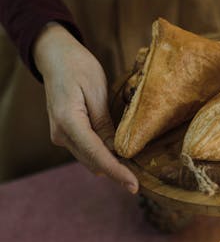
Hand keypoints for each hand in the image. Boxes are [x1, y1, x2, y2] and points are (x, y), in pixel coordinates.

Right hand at [33, 23, 138, 192]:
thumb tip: (117, 151)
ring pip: (89, 158)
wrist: (56, 56)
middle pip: (92, 161)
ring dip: (109, 163)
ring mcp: (60, 135)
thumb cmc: (78, 67)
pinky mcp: (65, 132)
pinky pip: (86, 149)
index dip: (117, 172)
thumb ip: (105, 124)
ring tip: (134, 168)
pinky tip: (119, 153)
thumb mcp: (97, 92)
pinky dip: (102, 154)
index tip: (134, 186)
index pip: (96, 154)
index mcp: (68, 121)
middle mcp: (60, 134)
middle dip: (116, 170)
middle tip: (141, 177)